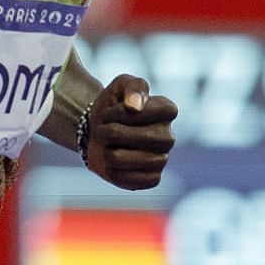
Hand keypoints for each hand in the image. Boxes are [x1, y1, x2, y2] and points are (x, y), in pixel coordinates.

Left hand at [84, 73, 176, 190]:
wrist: (95, 130)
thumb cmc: (112, 106)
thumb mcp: (120, 85)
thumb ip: (132, 87)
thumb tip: (135, 105)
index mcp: (167, 111)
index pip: (145, 112)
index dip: (121, 111)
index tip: (111, 110)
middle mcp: (169, 136)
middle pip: (133, 137)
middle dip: (109, 131)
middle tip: (104, 128)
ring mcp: (162, 159)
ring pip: (121, 158)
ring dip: (106, 150)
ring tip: (109, 145)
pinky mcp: (152, 178)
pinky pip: (125, 178)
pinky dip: (111, 169)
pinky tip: (114, 162)